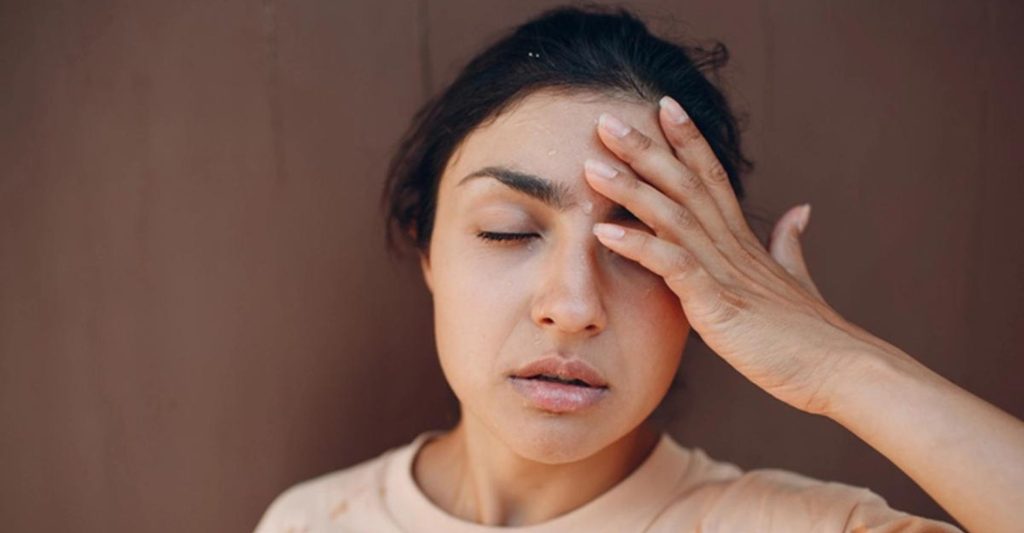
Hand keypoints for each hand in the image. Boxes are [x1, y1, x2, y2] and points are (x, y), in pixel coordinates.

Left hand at [583, 96, 896, 414]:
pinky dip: (639, 246)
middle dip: (645, 149)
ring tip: (592, 166)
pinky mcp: (717, 303)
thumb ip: (788, 243)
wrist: (838, 371)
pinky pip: (673, 267)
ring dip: (631, 189)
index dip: (688, 140)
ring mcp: (725, 272)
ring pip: (673, 216)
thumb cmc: (810, 335)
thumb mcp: (796, 279)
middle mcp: (732, 247)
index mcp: (743, 241)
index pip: (712, 177)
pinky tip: (605, 232)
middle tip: (607, 119)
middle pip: (685, 184)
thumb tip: (798, 211)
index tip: (664, 105)